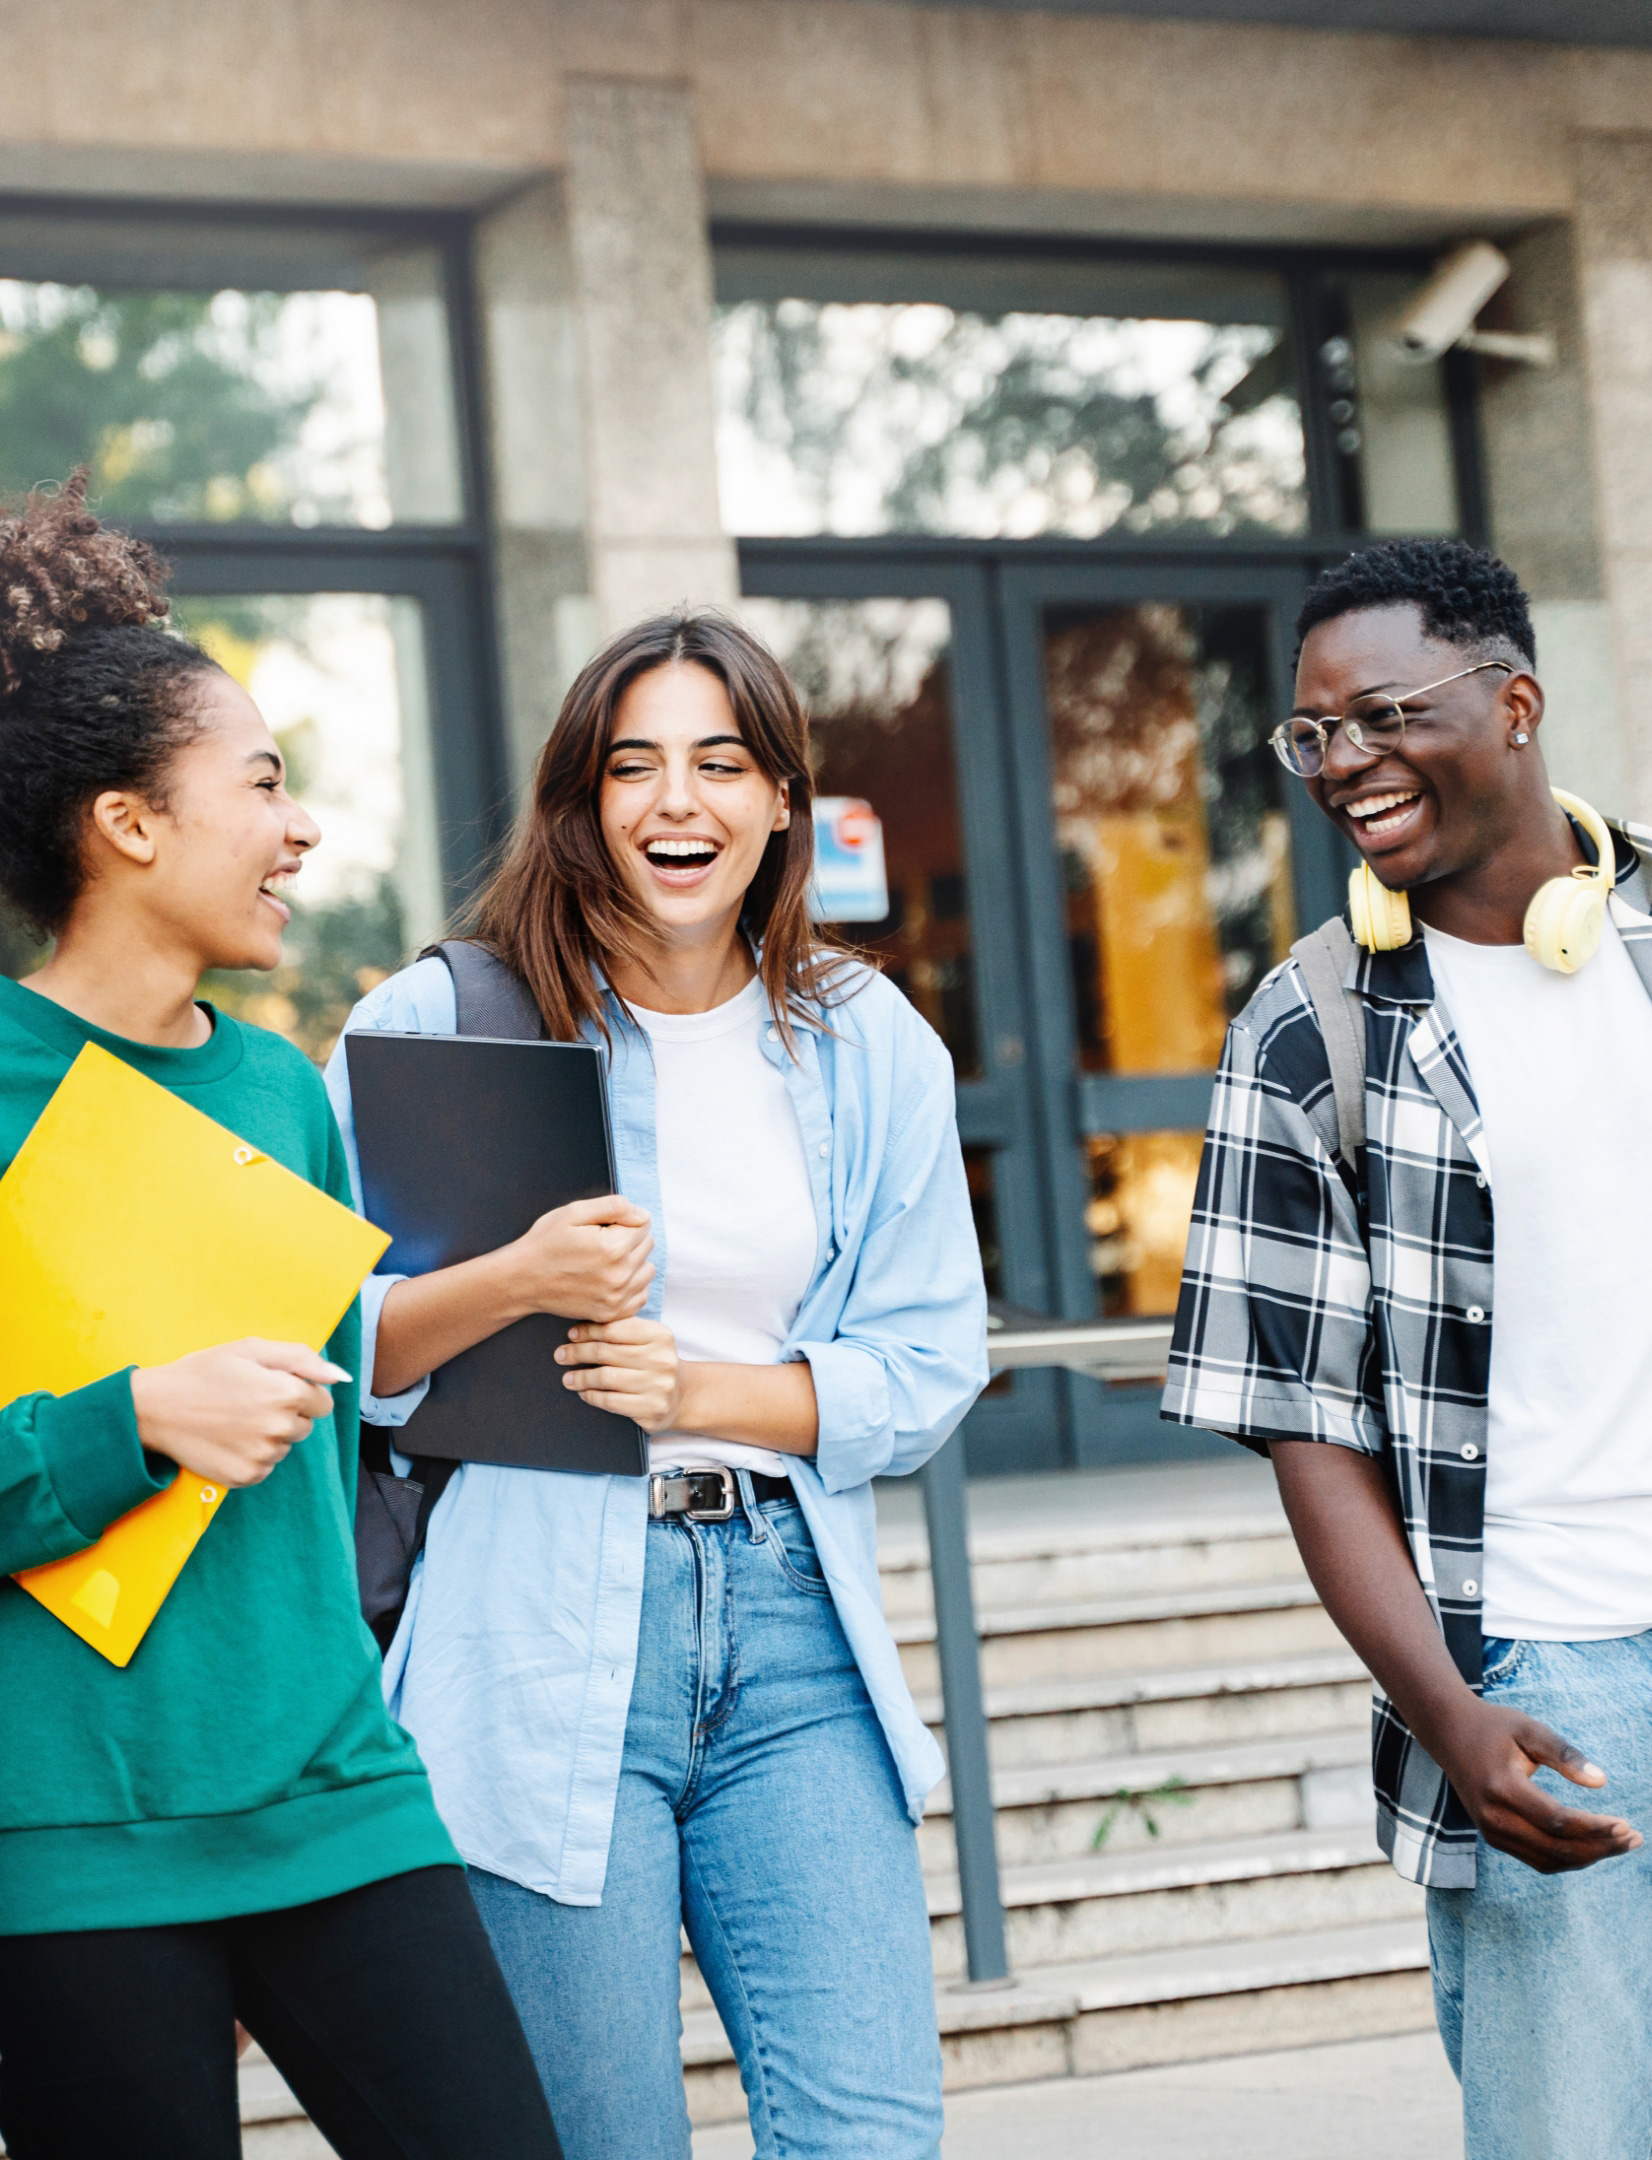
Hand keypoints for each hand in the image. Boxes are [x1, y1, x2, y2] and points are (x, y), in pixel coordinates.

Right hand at [130, 1339, 349, 1488]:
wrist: (155, 1408)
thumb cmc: (204, 1372)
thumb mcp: (252, 1349)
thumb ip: (303, 1359)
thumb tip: (342, 1376)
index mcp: (285, 1393)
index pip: (322, 1401)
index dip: (299, 1391)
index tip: (272, 1386)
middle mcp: (279, 1428)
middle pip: (306, 1425)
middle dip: (287, 1413)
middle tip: (250, 1401)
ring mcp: (262, 1456)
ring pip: (286, 1446)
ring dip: (271, 1435)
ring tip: (236, 1419)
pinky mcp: (246, 1476)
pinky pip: (267, 1466)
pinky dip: (254, 1455)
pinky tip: (229, 1438)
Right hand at [503, 1196, 653, 1323]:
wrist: (522, 1280)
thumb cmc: (546, 1243)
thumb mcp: (574, 1212)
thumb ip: (614, 1207)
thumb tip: (643, 1215)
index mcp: (613, 1247)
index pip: (644, 1224)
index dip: (624, 1221)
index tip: (603, 1227)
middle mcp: (620, 1275)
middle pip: (648, 1246)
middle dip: (629, 1239)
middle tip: (601, 1243)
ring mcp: (617, 1298)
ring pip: (648, 1270)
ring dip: (634, 1262)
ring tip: (606, 1261)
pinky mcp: (612, 1313)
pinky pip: (641, 1294)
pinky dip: (631, 1286)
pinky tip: (610, 1279)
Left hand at [555, 1318, 679, 1430]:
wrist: (681, 1396)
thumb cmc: (654, 1364)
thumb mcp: (647, 1341)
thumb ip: (621, 1331)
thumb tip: (577, 1331)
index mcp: (660, 1335)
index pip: (615, 1329)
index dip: (588, 1331)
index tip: (571, 1335)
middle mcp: (661, 1358)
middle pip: (606, 1352)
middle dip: (577, 1353)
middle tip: (560, 1355)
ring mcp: (658, 1385)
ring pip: (605, 1377)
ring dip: (580, 1377)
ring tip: (567, 1378)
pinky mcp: (650, 1408)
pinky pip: (610, 1401)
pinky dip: (591, 1396)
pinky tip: (584, 1393)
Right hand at [1438, 1698, 1641, 1872]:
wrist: (1448, 1732)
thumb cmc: (1493, 1726)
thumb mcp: (1528, 1729)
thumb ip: (1564, 1754)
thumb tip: (1602, 1782)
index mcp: (1501, 1788)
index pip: (1558, 1821)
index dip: (1595, 1827)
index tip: (1626, 1824)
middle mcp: (1493, 1817)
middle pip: (1557, 1849)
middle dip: (1600, 1848)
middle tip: (1634, 1839)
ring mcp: (1491, 1832)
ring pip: (1550, 1861)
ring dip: (1589, 1857)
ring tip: (1621, 1844)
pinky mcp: (1494, 1837)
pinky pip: (1539, 1860)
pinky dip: (1569, 1857)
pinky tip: (1593, 1845)